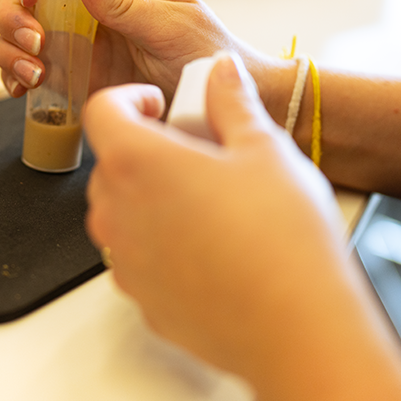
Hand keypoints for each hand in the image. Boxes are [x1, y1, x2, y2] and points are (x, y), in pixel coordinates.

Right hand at [0, 0, 249, 101]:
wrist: (219, 109)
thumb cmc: (207, 55)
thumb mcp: (171, 25)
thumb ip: (126, 1)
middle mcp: (85, 11)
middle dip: (14, 16)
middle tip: (36, 43)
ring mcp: (76, 46)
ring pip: (18, 35)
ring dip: (11, 50)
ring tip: (34, 74)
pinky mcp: (72, 81)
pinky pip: (28, 73)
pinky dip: (14, 79)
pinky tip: (24, 90)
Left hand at [83, 53, 346, 392]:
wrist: (299, 327)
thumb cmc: (282, 238)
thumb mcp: (265, 148)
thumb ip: (232, 102)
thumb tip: (221, 73)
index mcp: (137, 163)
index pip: (101, 111)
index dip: (129, 99)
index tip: (158, 102)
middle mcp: (117, 214)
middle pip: (109, 164)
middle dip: (144, 148)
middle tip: (194, 148)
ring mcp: (126, 264)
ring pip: (121, 214)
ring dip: (150, 198)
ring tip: (207, 197)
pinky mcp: (145, 302)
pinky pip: (140, 259)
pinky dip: (162, 245)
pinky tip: (212, 245)